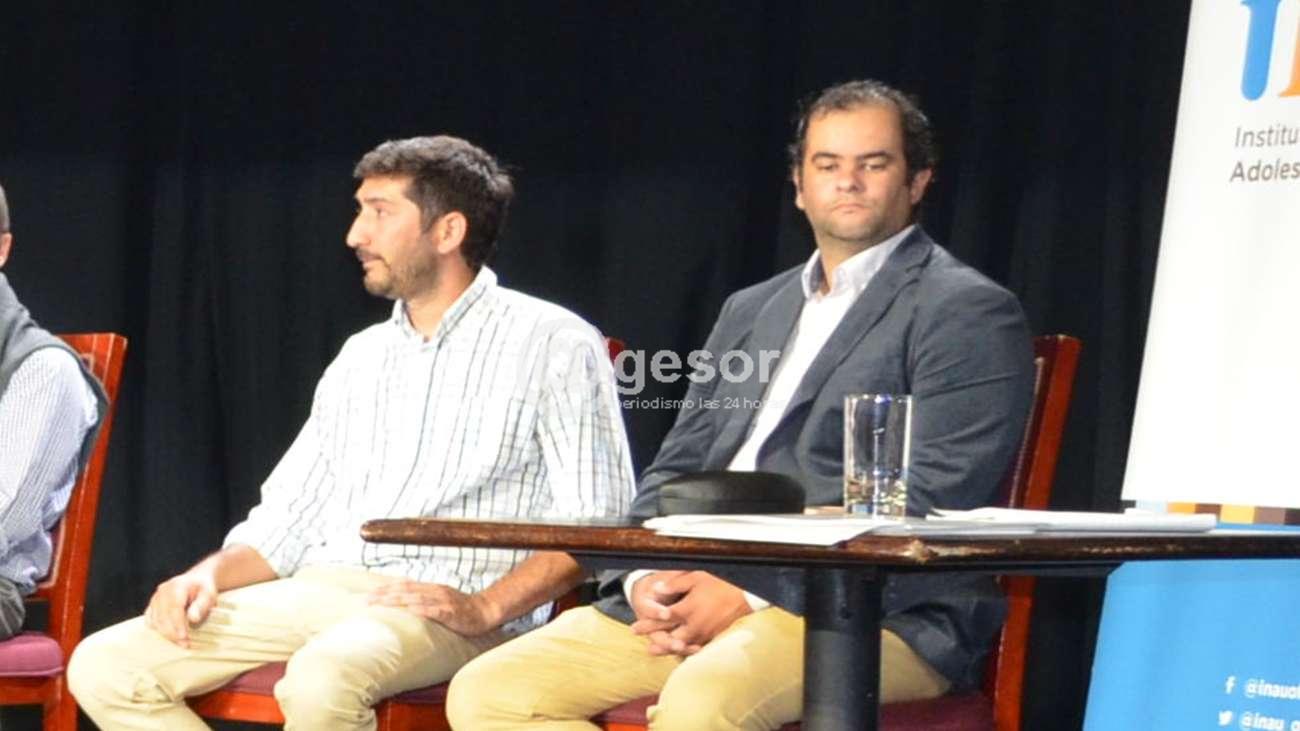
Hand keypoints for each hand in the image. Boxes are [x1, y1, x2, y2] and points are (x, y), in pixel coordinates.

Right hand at [144, 572, 217, 647]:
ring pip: (155, 620)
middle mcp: (163, 591)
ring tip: (180, 643)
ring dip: (166, 634)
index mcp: (177, 586)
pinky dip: (158, 629)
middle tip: (185, 645)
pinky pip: (150, 620)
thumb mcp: (208, 595)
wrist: (196, 580)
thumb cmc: (203, 589)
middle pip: (163, 616)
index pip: (174, 608)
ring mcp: (155, 598)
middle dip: (173, 633)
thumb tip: (193, 619)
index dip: (178, 624)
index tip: (184, 638)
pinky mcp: (152, 605)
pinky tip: (169, 636)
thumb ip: (201, 606)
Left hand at [367, 580, 500, 635]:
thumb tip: (404, 604)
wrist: (485, 610)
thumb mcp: (440, 600)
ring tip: (381, 604)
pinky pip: (434, 610)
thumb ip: (424, 600)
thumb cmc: (462, 609)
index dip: (385, 588)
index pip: (403, 585)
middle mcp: (434, 591)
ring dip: (396, 600)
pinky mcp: (451, 612)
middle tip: (366, 600)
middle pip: (405, 590)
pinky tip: (410, 611)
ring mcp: (442, 601)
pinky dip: (421, 609)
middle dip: (384, 594)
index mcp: (430, 588)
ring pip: (416, 598)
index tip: (368, 594)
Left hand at [630, 571, 750, 656]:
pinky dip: (684, 650)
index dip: (647, 623)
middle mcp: (695, 623)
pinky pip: (696, 647)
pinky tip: (677, 651)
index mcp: (689, 608)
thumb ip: (675, 584)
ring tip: (652, 650)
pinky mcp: (713, 637)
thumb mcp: (696, 577)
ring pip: (681, 645)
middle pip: (669, 635)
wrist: (746, 595)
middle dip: (653, 638)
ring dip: (665, 648)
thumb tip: (655, 590)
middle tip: (641, 643)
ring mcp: (704, 633)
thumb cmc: (720, 582)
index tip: (634, 626)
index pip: (663, 618)